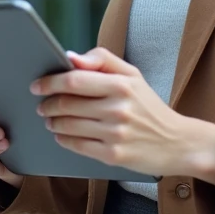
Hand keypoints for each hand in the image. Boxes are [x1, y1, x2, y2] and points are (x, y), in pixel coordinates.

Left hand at [32, 48, 214, 181]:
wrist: (178, 142)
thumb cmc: (149, 107)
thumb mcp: (133, 75)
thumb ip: (102, 60)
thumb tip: (71, 57)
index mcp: (121, 84)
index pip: (74, 80)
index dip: (50, 82)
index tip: (37, 85)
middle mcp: (118, 108)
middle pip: (66, 104)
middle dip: (47, 105)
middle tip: (42, 105)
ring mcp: (115, 133)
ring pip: (68, 126)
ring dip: (52, 122)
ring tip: (50, 120)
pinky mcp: (114, 155)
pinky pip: (77, 146)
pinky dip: (63, 140)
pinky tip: (61, 135)